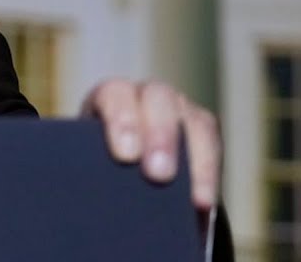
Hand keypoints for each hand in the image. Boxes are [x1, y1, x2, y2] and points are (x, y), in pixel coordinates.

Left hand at [81, 78, 220, 210]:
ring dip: (195, 159)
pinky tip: (204, 205)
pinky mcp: (202, 129)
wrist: (120, 172)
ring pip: (193, 121)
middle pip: (158, 100)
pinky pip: (212, 145)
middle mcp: (145, 96)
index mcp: (108, 98)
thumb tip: (87, 197)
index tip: (126, 156)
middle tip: (159, 175)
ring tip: (195, 200)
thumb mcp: (88, 159)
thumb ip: (90, 168)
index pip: (113, 95)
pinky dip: (209, 175)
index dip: (122, 121)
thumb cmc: (95, 165)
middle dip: (161, 137)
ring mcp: (178, 108)